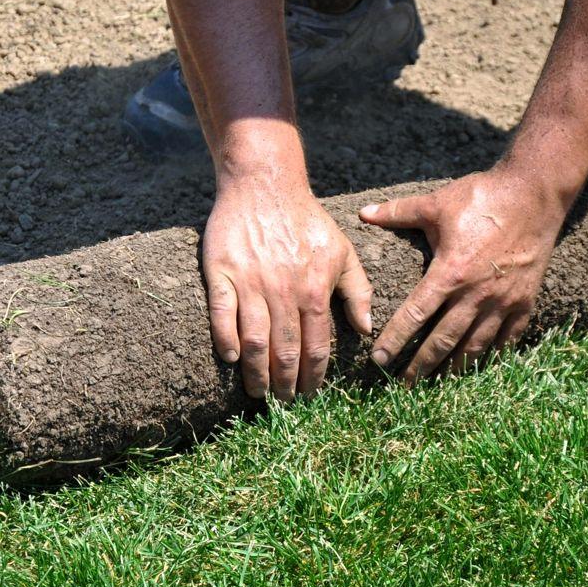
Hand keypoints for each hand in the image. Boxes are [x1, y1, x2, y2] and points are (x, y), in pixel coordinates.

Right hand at [204, 171, 372, 401]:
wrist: (264, 184)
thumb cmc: (306, 219)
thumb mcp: (342, 251)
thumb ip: (358, 290)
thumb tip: (366, 330)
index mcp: (314, 289)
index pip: (316, 346)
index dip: (313, 376)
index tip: (309, 394)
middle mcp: (283, 290)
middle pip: (285, 351)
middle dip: (285, 384)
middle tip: (282, 403)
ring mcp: (250, 283)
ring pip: (255, 340)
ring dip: (256, 372)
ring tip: (258, 392)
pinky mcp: (221, 273)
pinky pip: (222, 314)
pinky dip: (225, 339)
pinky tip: (231, 358)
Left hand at [359, 168, 572, 381]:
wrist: (535, 192)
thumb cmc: (482, 196)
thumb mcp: (436, 203)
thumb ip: (398, 213)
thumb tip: (362, 214)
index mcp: (450, 272)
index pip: (415, 315)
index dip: (395, 340)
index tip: (378, 360)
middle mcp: (476, 293)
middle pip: (443, 340)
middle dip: (421, 366)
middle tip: (402, 386)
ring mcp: (504, 300)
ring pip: (475, 345)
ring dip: (454, 367)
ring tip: (436, 384)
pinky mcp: (525, 301)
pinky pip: (508, 338)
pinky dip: (492, 355)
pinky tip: (479, 367)